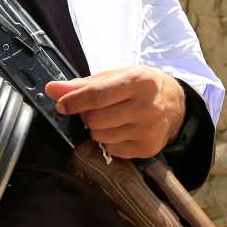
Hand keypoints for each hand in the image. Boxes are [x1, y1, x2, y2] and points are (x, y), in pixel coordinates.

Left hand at [45, 67, 185, 159]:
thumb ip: (82, 84)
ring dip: (97, 128)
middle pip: (96, 119)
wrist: (174, 104)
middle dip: (86, 115)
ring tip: (111, 118)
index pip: (97, 95)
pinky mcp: (147, 148)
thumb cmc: (139, 86)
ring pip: (100, 136)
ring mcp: (148, 130)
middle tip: (95, 109)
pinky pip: (111, 149)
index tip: (62, 105)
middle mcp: (147, 107)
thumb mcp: (115, 77)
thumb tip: (52, 89)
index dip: (74, 101)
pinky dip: (109, 140)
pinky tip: (121, 129)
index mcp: (138, 82)